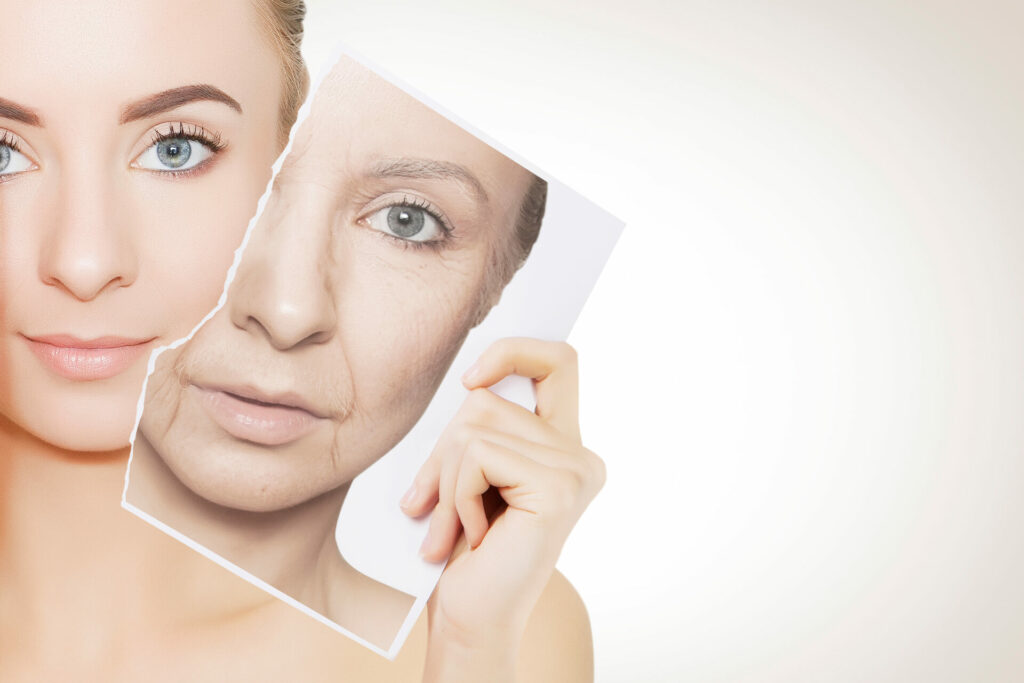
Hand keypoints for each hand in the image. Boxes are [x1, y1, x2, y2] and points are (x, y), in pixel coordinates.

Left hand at [399, 338, 604, 679]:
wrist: (471, 620)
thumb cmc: (465, 553)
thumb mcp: (467, 474)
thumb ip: (479, 428)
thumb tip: (471, 385)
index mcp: (563, 446)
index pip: (558, 361)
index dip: (514, 351)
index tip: (472, 379)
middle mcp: (581, 454)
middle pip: (488, 399)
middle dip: (443, 451)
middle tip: (432, 505)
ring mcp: (577, 470)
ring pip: (475, 426)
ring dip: (445, 480)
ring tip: (453, 527)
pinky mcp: (561, 487)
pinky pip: (479, 454)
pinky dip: (456, 495)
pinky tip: (471, 535)